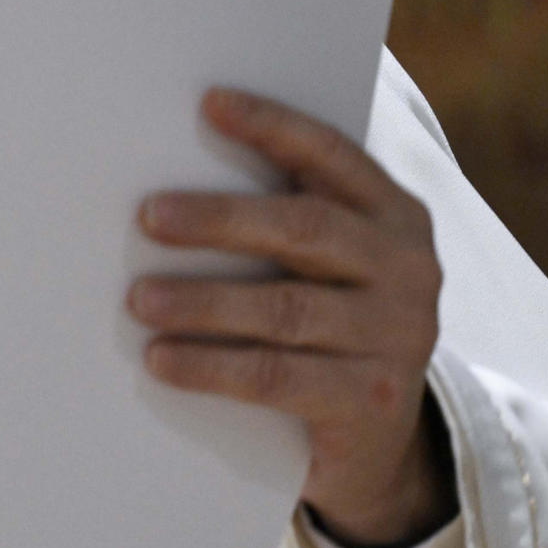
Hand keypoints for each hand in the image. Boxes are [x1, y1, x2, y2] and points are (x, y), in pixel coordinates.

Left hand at [127, 87, 451, 547]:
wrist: (378, 444)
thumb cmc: (329, 330)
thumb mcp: (326, 270)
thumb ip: (285, 223)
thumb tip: (173, 182)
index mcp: (396, 217)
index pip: (333, 157)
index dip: (274, 127)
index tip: (209, 104)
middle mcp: (409, 270)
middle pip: (305, 229)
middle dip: (221, 219)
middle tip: (148, 216)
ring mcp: (397, 337)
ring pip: (285, 309)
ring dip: (203, 302)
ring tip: (138, 299)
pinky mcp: (371, 400)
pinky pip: (277, 376)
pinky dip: (211, 366)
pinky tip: (161, 360)